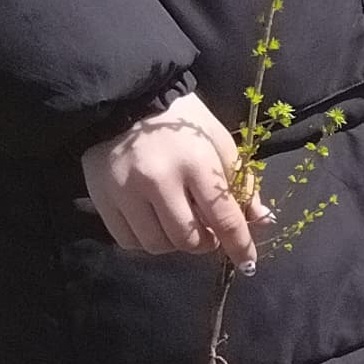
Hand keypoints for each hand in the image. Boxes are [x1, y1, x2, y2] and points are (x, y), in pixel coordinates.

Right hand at [84, 91, 262, 267]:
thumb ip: (242, 184)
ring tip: (178, 222)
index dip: (240, 245)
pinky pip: (128, 241)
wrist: (127, 101)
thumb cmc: (183, 123)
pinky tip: (153, 222)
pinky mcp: (101, 198)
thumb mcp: (220, 143)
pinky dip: (146, 240)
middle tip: (207, 232)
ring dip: (174, 243)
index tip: (249, 263)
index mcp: (195, 162)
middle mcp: (158, 179)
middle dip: (204, 243)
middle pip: (187, 239)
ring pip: (156, 245)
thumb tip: (262, 221)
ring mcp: (125, 191)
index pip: (223, 217)